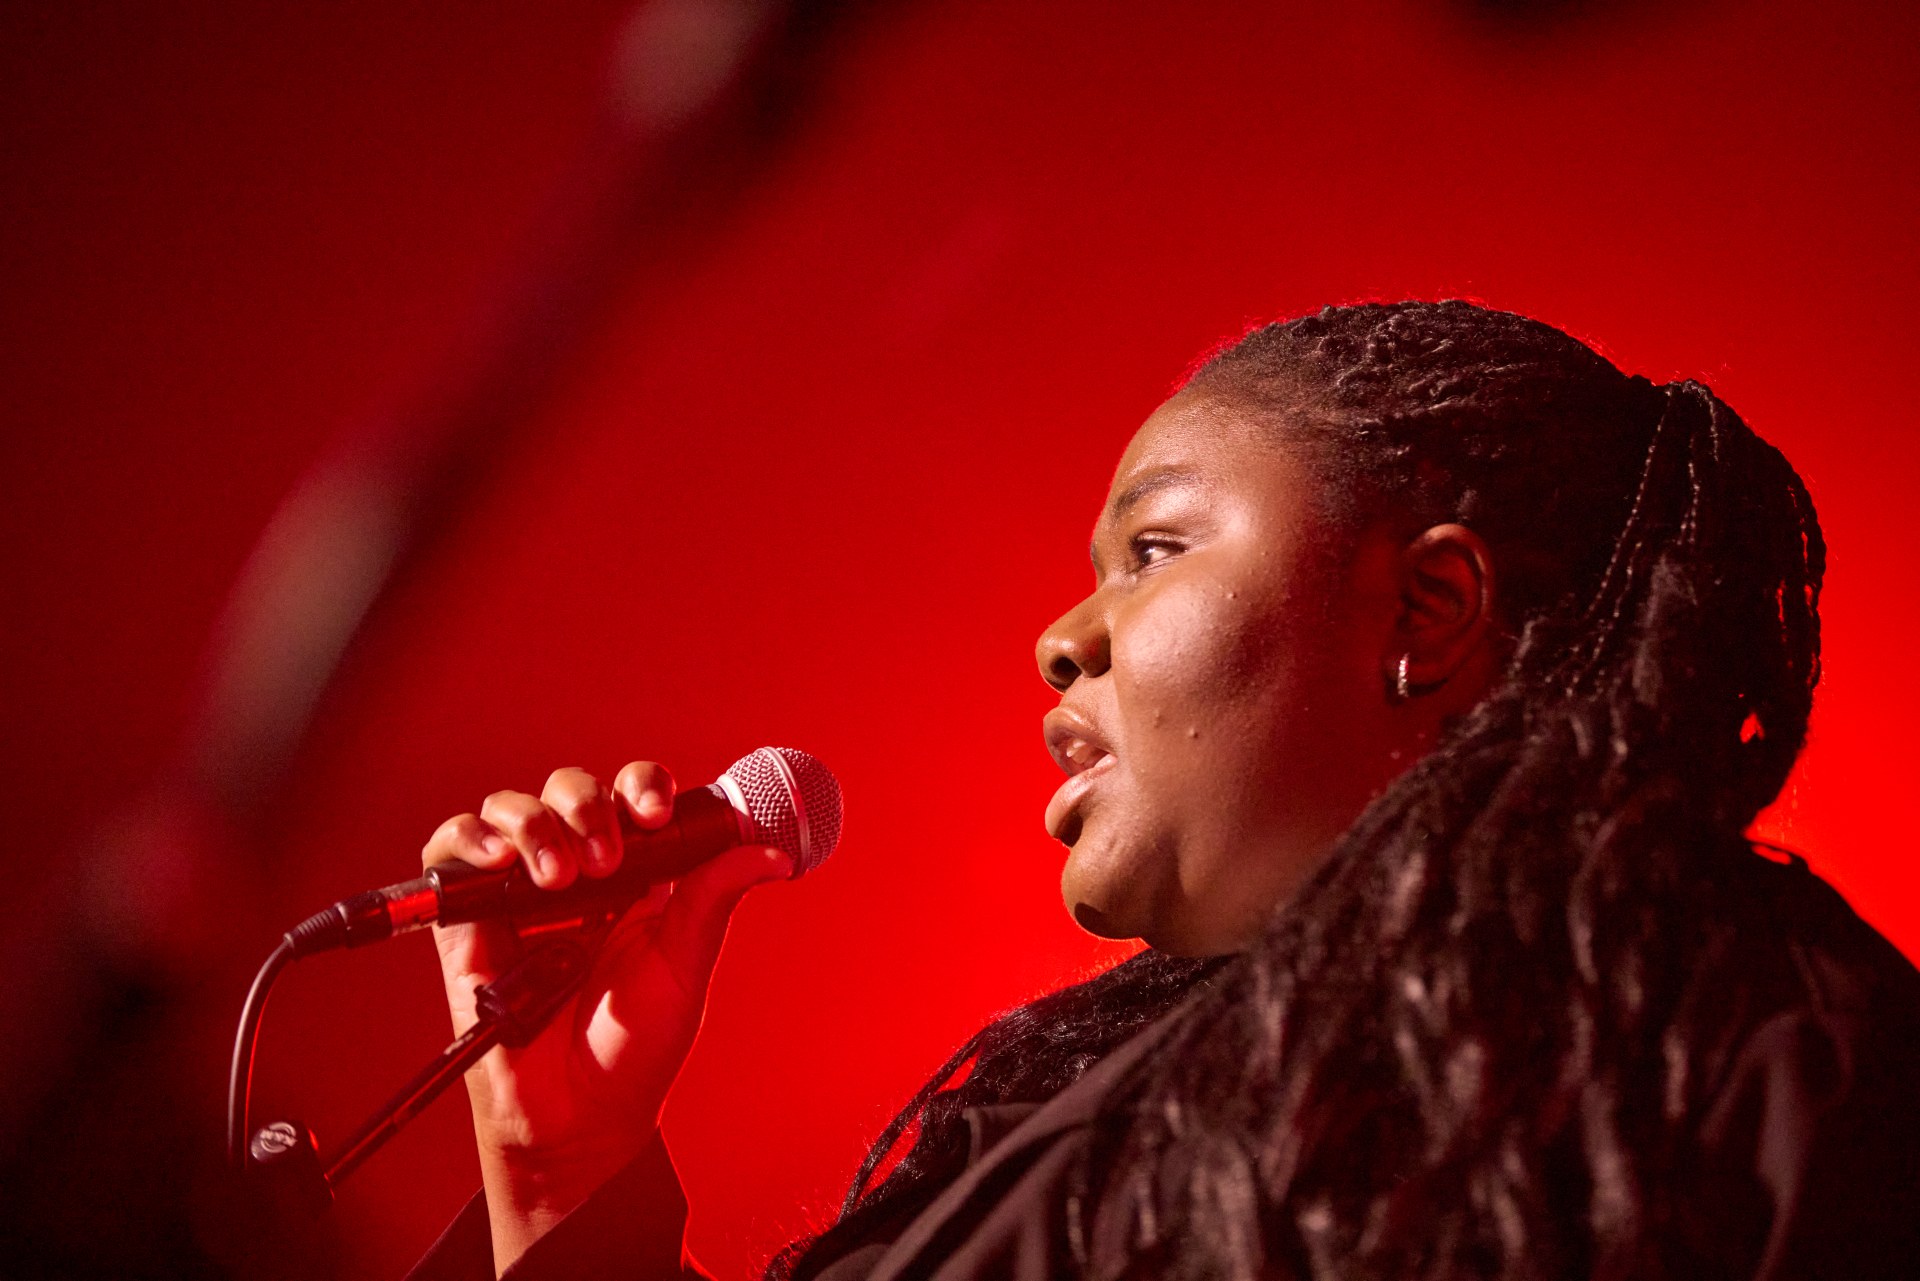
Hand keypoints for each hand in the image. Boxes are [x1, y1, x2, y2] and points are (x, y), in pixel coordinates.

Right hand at [423, 761, 791, 1271]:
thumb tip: (772, 855)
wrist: (578, 1116)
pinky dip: (469, 839)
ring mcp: (521, 890)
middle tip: (606, 861)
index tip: (653, 813)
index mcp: (637, 874)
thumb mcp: (684, 966)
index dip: (642, 786)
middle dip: (589, 807)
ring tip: (559, 877)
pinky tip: (497, 860)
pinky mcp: (468, 918)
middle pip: (571, 790)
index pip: (634, 796)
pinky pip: (451, 851)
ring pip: (513, 808)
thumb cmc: (634, 1048)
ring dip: (536, 825)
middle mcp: (579, 870)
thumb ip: (713, 900)